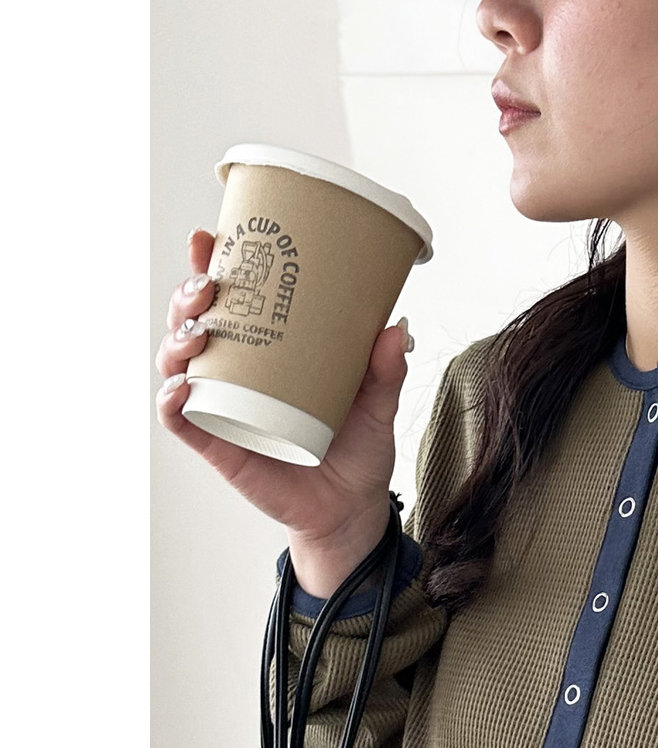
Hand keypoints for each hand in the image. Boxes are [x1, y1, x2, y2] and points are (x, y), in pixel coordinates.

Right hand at [154, 225, 413, 548]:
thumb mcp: (377, 405)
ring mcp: (221, 408)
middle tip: (208, 285)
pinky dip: (172, 402)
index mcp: (267, 352)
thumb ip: (385, 370)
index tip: (209, 238)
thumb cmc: (359, 450)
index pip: (230, 301)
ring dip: (177, 341)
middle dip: (188, 297)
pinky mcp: (218, 446)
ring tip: (197, 331)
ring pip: (178, 364)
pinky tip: (180, 388)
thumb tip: (395, 327)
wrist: (352, 509)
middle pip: (193, 323)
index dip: (210, 267)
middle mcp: (236, 375)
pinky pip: (182, 421)